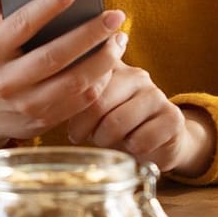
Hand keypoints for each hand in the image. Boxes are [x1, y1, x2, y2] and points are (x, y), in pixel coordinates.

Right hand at [0, 0, 127, 151]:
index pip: (22, 25)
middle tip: (114, 16)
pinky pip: (81, 101)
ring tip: (120, 38)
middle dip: (90, 34)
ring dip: (104, 59)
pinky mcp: (45, 120)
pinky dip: (101, 80)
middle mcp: (8, 81)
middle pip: (56, 56)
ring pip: (75, 82)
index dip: (47, 6)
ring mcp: (27, 104)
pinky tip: (111, 62)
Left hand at [66, 66, 215, 177]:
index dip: (72, 106)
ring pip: (117, 123)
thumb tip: (45, 98)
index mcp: (112, 65)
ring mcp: (156, 95)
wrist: (158, 141)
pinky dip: (131, 150)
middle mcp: (136, 75)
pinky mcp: (172, 118)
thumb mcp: (92, 107)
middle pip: (97, 102)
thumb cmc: (114, 122)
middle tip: (83, 137)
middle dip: (84, 128)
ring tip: (108, 140)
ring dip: (107, 141)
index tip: (70, 123)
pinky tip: (133, 146)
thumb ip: (74, 95)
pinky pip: (140, 140)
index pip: (84, 78)